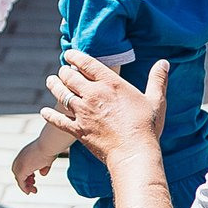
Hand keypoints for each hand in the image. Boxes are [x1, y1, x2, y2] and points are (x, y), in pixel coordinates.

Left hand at [11, 137, 58, 195]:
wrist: (48, 144)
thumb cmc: (50, 148)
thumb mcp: (47, 159)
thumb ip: (43, 167)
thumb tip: (42, 174)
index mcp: (25, 153)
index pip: (21, 165)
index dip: (26, 173)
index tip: (34, 178)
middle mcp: (20, 157)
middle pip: (18, 172)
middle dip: (25, 179)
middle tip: (33, 184)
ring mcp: (20, 163)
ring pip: (19, 178)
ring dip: (25, 186)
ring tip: (33, 191)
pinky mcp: (22, 169)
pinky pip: (21, 181)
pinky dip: (24, 188)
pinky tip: (28, 192)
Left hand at [41, 51, 167, 165]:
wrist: (134, 153)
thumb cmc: (147, 127)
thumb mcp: (156, 100)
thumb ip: (157, 80)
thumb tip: (164, 62)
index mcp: (110, 84)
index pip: (86, 63)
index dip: (75, 56)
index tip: (70, 54)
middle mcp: (92, 94)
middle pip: (69, 76)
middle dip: (64, 71)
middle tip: (62, 70)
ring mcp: (83, 112)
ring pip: (60, 94)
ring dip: (53, 86)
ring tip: (51, 81)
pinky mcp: (78, 129)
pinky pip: (58, 120)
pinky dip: (49, 115)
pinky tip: (43, 112)